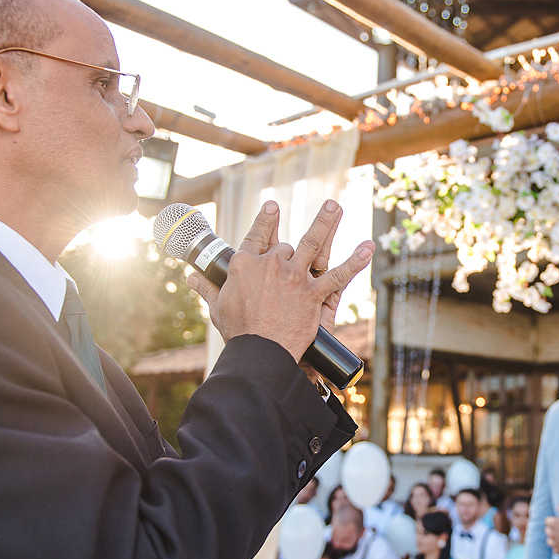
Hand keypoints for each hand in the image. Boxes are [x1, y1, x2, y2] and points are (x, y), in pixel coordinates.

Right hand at [187, 200, 373, 362]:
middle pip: (285, 247)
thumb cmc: (237, 331)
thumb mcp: (217, 306)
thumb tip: (190, 276)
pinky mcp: (313, 293)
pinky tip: (368, 248)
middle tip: (295, 248)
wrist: (259, 352)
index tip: (273, 206)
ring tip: (335, 206)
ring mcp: (294, 277)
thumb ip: (207, 287)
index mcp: (246, 265)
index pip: (257, 236)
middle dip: (291, 249)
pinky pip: (338, 275)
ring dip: (325, 222)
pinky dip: (355, 261)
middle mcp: (271, 265)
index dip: (266, 220)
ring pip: (313, 243)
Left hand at [545, 506, 558, 555]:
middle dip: (553, 530)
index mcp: (554, 523)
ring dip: (554, 539)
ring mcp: (555, 543)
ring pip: (549, 540)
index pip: (547, 521)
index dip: (553, 521)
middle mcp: (552, 533)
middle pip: (548, 531)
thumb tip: (558, 507)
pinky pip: (555, 549)